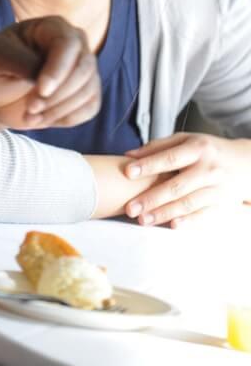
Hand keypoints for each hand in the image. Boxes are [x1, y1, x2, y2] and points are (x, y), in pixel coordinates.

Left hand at [0, 15, 99, 130]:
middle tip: (30, 108)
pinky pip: (89, 107)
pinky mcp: (87, 92)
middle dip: (58, 94)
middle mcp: (75, 44)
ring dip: (58, 109)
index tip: (42, 90)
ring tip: (29, 115)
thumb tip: (43, 75)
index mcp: (52, 27)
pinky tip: (41, 119)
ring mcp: (83, 68)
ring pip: (87, 91)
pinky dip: (65, 118)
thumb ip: (21, 62)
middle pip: (84, 68)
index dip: (58, 69)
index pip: (67, 44)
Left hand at [123, 134, 250, 227]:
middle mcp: (209, 169)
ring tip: (144, 220)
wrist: (246, 163)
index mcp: (197, 149)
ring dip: (164, 213)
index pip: (169, 158)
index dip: (148, 165)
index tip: (127, 172)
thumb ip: (158, 146)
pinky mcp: (224, 205)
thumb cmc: (207, 150)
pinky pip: (205, 215)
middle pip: (176, 186)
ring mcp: (218, 189)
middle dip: (151, 198)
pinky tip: (172, 225)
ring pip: (188, 203)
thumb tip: (129, 154)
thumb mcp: (186, 140)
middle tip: (130, 208)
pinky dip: (189, 222)